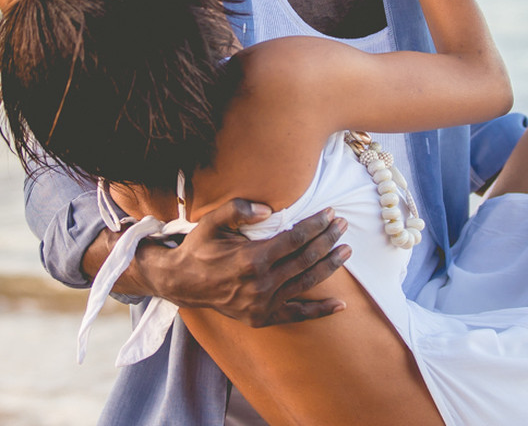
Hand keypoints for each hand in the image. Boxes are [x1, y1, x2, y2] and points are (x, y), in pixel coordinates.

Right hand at [136, 199, 351, 326]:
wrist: (182, 283)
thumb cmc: (199, 248)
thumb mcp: (211, 222)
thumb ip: (237, 209)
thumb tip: (268, 209)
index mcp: (252, 259)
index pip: (296, 239)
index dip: (317, 225)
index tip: (331, 213)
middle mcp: (261, 284)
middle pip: (306, 258)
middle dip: (328, 239)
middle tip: (342, 225)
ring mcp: (263, 303)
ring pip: (306, 282)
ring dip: (330, 265)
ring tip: (346, 250)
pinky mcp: (262, 318)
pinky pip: (297, 315)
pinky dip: (320, 311)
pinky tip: (341, 305)